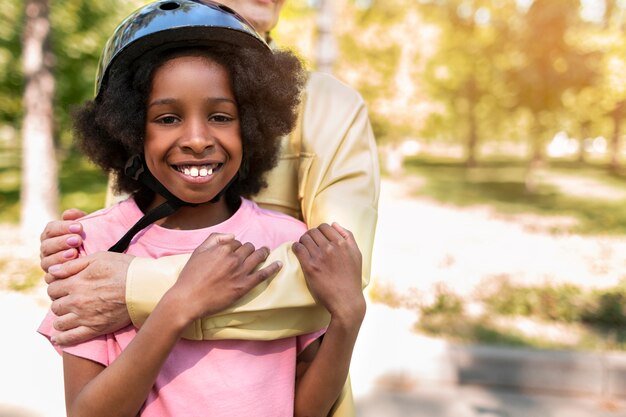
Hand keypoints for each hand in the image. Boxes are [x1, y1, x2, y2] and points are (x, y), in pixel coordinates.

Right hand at [40, 208, 86, 271]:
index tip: (80, 227)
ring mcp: (48, 264)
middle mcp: (46, 249)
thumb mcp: (88, 226)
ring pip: (47, 261)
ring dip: (60, 257)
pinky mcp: (53, 276)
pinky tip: (71, 267)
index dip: (63, 227)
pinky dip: (60, 271)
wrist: (99, 253)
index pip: (51, 229)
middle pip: (47, 245)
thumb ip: (79, 217)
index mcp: (51, 234)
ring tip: (74, 253)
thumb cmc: (91, 238)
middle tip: (78, 240)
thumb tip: (68, 214)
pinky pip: (52, 275)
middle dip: (62, 242)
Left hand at [46, 251, 133, 344]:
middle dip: (60, 301)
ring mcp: (86, 317)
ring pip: (59, 323)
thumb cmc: (124, 268)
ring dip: (61, 319)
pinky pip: (71, 338)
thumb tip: (51, 272)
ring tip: (68, 316)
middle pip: (55, 305)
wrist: (145, 285)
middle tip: (69, 299)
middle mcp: (77, 301)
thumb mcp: (99, 258)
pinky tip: (59, 338)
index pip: (52, 287)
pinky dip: (62, 339)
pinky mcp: (96, 329)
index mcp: (76, 283)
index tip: (65, 286)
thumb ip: (73, 265)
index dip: (57, 286)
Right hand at [165, 233, 281, 322]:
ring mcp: (240, 272)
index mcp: (222, 249)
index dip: (237, 246)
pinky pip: (263, 274)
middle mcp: (233, 258)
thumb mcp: (198, 251)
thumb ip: (214, 238)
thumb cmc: (191, 276)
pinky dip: (273, 268)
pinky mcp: (244, 286)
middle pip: (249, 248)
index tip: (235, 251)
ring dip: (263, 253)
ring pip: (258, 257)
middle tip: (251, 252)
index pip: (237, 242)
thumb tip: (233, 236)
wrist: (188, 299)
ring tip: (266, 252)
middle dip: (250, 249)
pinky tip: (279, 265)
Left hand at [293, 223, 364, 322]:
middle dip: (310, 235)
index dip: (320, 231)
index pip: (325, 226)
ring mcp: (320, 256)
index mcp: (342, 243)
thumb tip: (334, 223)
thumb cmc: (351, 278)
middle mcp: (331, 247)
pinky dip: (296, 247)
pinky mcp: (310, 267)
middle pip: (313, 231)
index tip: (318, 238)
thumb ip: (348, 236)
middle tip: (310, 243)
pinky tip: (298, 251)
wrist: (346, 300)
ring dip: (302, 241)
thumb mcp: (357, 254)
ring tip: (304, 247)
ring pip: (304, 238)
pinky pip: (298, 248)